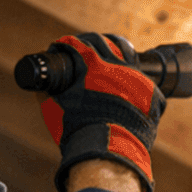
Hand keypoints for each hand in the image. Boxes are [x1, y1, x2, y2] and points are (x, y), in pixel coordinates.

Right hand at [39, 34, 166, 191]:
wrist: (108, 150)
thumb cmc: (77, 130)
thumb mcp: (53, 108)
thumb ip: (46, 94)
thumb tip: (41, 88)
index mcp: (90, 65)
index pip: (76, 44)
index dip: (66, 45)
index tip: (63, 48)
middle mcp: (115, 64)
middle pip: (103, 42)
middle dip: (91, 42)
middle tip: (86, 47)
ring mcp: (136, 77)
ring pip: (127, 53)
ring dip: (116, 52)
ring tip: (110, 57)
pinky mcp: (150, 93)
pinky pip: (144, 80)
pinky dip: (133, 81)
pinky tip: (128, 83)